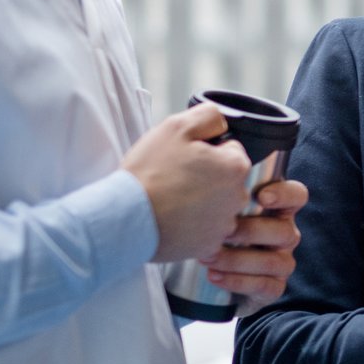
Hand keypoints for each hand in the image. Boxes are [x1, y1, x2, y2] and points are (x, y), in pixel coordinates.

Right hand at [121, 103, 252, 262]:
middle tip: (177, 178)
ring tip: (173, 199)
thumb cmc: (150, 172)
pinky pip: (206, 230)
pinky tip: (173, 219)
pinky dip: (193, 225)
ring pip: (218, 206)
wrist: (126, 218)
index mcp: (236, 167)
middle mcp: (238, 198)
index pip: (231, 151)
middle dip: (208, 177)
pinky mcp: (209, 246)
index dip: (208, 151)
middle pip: (227, 180)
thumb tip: (221, 123)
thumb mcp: (176, 126)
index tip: (187, 158)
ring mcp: (224, 225)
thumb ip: (208, 116)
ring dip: (202, 202)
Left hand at [200, 179, 307, 314]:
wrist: (204, 275)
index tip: (261, 197)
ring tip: (208, 256)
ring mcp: (281, 261)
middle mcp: (285, 233)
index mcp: (278, 208)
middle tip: (220, 231)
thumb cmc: (213, 227)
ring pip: (275, 261)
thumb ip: (220, 185)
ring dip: (239, 259)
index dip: (285, 194)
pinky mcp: (273, 286)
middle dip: (251, 232)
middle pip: (285, 231)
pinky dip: (239, 281)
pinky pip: (267, 286)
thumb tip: (210, 160)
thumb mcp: (217, 204)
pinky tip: (214, 276)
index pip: (297, 195)